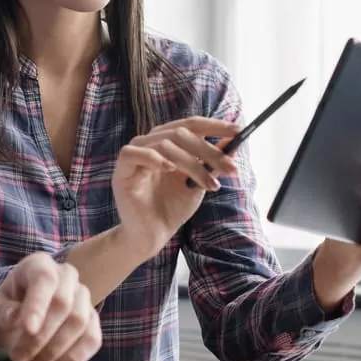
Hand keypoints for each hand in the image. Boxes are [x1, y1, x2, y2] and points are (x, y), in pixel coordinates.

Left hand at [0, 253, 101, 360]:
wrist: (21, 319)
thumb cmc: (7, 309)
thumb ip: (2, 312)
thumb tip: (17, 319)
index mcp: (39, 265)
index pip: (45, 280)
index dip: (38, 305)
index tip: (28, 330)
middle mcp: (67, 275)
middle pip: (64, 304)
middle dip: (41, 337)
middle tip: (18, 357)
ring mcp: (83, 297)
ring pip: (80, 323)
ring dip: (54, 351)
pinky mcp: (93, 320)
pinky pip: (92, 339)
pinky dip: (72, 359)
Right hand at [110, 117, 240, 253]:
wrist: (152, 236)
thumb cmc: (172, 208)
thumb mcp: (199, 183)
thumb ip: (212, 163)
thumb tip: (234, 143)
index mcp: (167, 140)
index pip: (191, 124)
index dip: (214, 125)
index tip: (239, 130)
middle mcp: (150, 142)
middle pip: (181, 133)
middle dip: (209, 151)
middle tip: (231, 168)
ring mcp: (134, 153)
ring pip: (164, 144)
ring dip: (192, 164)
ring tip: (210, 185)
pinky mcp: (122, 169)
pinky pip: (135, 154)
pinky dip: (154, 159)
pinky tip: (170, 169)